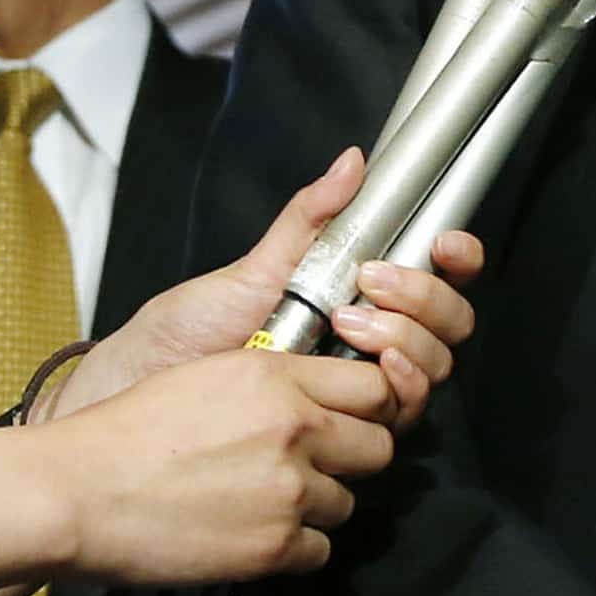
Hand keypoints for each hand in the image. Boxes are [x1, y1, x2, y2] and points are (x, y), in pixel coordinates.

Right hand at [41, 345, 401, 583]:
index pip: (375, 387)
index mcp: (276, 376)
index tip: (349, 417)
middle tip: (314, 465)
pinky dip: (294, 549)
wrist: (75, 493)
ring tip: (264, 502)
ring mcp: (290, 490)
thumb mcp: (206, 375)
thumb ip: (271, 380)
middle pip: (378, 447)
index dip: (366, 406)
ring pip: (348, 502)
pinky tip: (251, 535)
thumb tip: (315, 394)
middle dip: (353, 458)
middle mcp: (295, 428)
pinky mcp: (275, 546)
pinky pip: (320, 550)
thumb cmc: (124, 433)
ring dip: (318, 505)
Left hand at [48, 147, 482, 430]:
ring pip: (434, 366)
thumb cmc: (184, 338)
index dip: (456, 259)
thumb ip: (307, 221)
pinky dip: (402, 385)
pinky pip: (403, 413)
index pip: (434, 279)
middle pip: (448, 325)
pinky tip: (374, 368)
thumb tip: (352, 160)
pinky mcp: (346, 434)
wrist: (139, 397)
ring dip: (410, 339)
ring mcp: (360, 390)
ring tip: (353, 323)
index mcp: (355, 300)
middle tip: (371, 282)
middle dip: (426, 298)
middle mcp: (369, 346)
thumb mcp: (248, 271)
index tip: (444, 241)